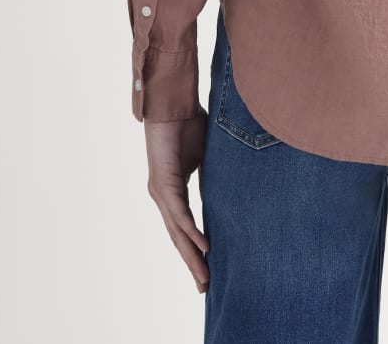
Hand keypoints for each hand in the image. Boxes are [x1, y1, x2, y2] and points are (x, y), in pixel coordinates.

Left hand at [143, 106, 210, 293]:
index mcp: (172, 190)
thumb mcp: (204, 156)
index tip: (207, 268)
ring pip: (177, 231)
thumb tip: (226, 192)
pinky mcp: (163, 182)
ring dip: (192, 256)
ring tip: (204, 276)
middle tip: (204, 286)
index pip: (183, 227)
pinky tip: (203, 247)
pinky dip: (191, 231)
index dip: (194, 249)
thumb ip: (209, 177)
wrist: (173, 100)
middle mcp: (162, 195)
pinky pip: (180, 213)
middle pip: (178, 237)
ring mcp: (161, 191)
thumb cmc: (188, 121)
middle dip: (192, 262)